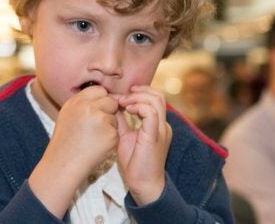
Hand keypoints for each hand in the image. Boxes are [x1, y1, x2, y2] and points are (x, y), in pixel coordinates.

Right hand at [29, 86, 118, 217]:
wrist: (63, 163)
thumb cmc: (65, 140)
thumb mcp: (68, 114)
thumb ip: (83, 103)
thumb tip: (102, 95)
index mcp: (76, 101)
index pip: (98, 90)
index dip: (101, 99)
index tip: (98, 110)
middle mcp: (87, 107)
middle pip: (110, 101)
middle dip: (108, 111)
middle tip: (98, 125)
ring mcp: (100, 120)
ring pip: (115, 116)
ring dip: (109, 125)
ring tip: (94, 137)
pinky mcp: (110, 134)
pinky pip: (116, 131)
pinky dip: (110, 138)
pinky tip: (98, 145)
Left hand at [116, 85, 171, 205]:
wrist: (143, 184)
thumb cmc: (134, 163)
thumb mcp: (125, 136)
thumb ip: (121, 120)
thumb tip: (112, 105)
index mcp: (157, 125)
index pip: (154, 99)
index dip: (137, 93)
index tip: (120, 96)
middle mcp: (162, 125)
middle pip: (157, 96)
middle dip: (139, 91)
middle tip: (121, 96)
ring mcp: (161, 130)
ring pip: (156, 100)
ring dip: (136, 97)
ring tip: (122, 102)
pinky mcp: (155, 135)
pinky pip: (151, 112)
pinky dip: (138, 106)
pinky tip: (127, 110)